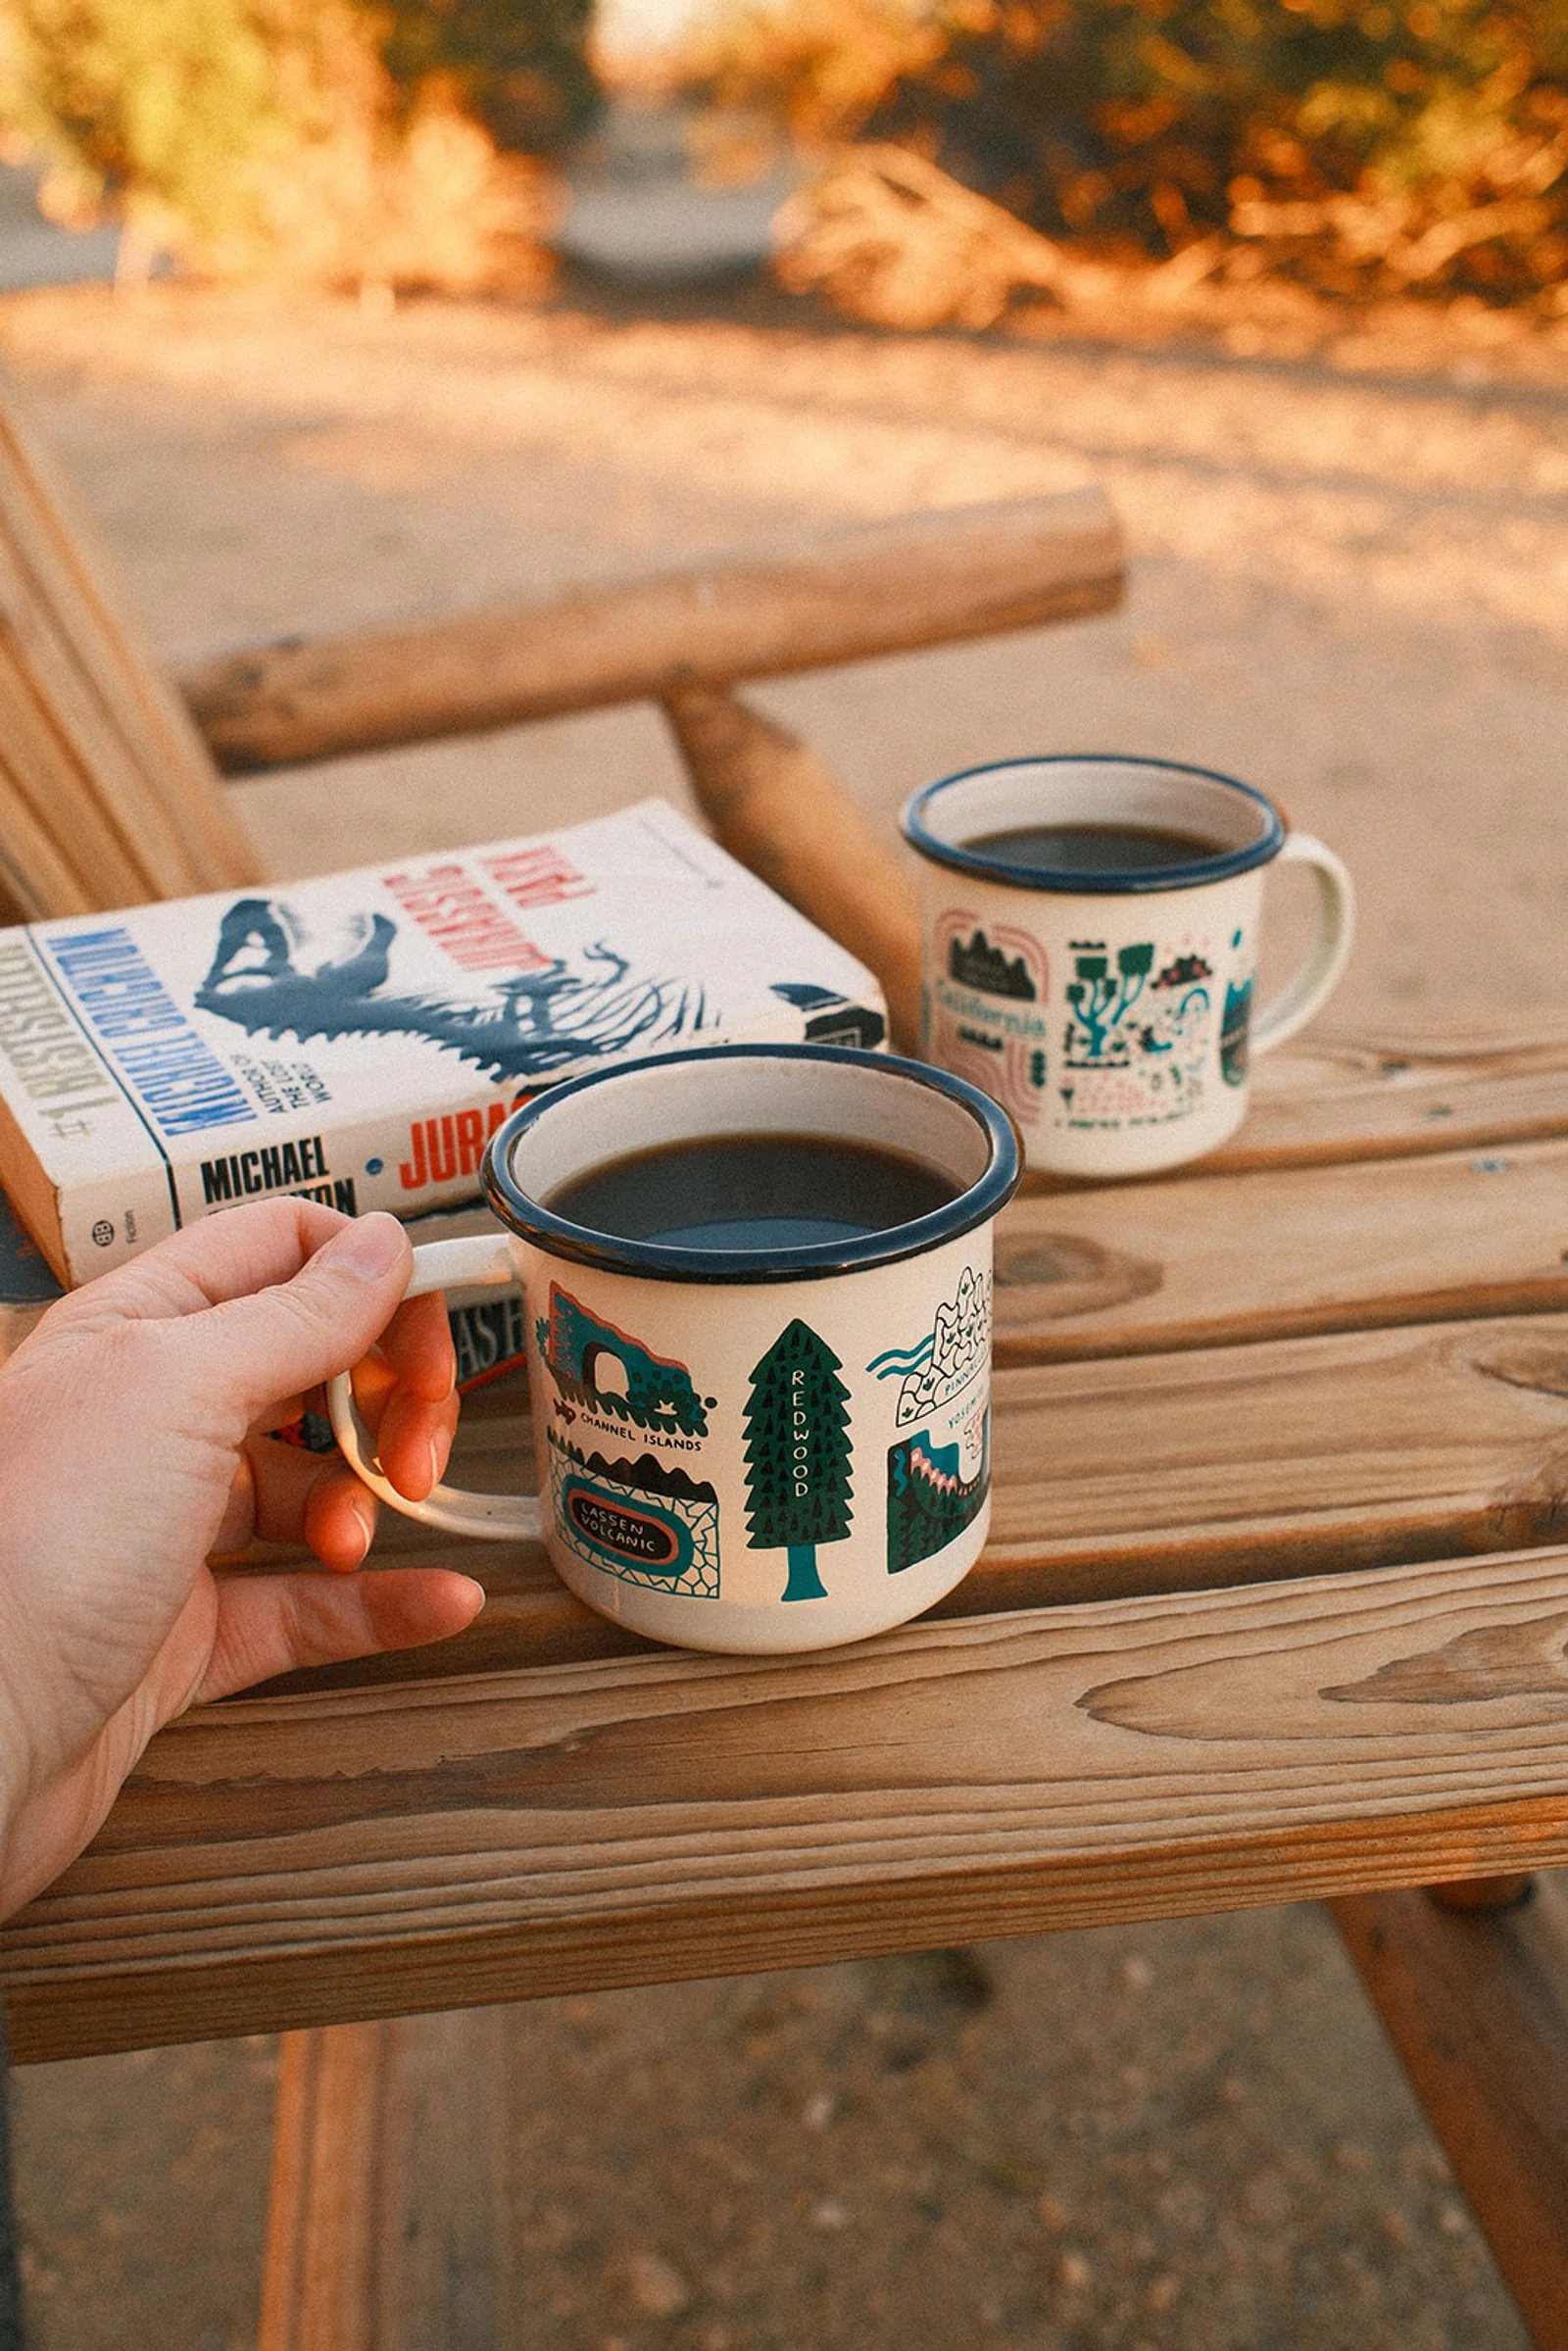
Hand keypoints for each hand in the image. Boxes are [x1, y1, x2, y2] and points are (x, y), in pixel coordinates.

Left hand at [0, 1201, 481, 1917]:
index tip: (435, 1328)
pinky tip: (437, 1603)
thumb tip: (380, 1244)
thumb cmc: (24, 1554)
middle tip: (410, 1448)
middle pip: (309, 1367)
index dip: (368, 1278)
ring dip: (369, 1507)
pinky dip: (380, 1605)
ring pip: (313, 1489)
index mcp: (136, 1330)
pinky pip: (307, 1605)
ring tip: (364, 1540)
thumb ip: (293, 1315)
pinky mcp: (182, 1633)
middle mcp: (148, 1419)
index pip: (280, 1253)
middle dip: (386, 1399)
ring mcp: (164, 1528)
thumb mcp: (177, 1388)